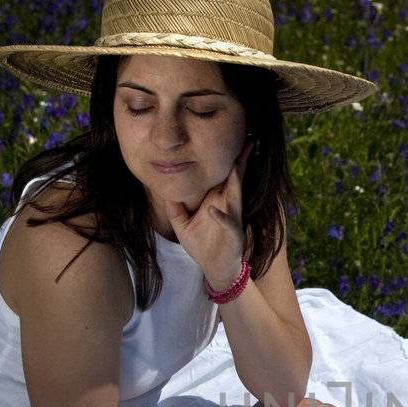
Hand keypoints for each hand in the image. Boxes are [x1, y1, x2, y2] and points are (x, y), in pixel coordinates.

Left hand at [162, 139, 253, 287]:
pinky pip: (228, 223)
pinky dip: (221, 216)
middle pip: (235, 178)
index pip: (222, 174)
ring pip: (236, 195)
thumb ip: (174, 207)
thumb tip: (161, 190)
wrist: (214, 268)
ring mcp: (232, 218)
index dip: (225, 157)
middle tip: (246, 140)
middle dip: (240, 160)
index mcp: (217, 199)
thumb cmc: (202, 245)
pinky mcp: (233, 234)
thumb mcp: (182, 224)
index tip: (227, 138)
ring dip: (235, 181)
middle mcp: (227, 204)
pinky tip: (213, 209)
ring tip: (234, 165)